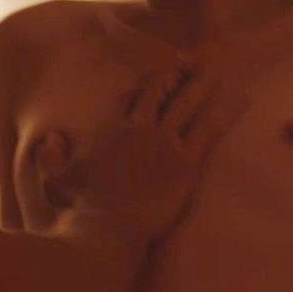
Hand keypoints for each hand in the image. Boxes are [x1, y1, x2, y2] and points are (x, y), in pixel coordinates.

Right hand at [31, 61, 246, 248]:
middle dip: (179, 74)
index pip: (134, 96)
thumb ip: (52, 156)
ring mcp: (165, 145)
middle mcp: (141, 130)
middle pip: (163, 92)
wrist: (105, 230)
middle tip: (195, 62)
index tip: (165, 73)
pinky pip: (210, 130)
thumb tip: (50, 138)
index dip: (151, 82)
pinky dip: (227, 113)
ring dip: (203, 85)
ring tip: (218, 71)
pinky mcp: (185, 164)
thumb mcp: (57, 179)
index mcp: (113, 130)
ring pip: (189, 104)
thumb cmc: (80, 209)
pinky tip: (242, 101)